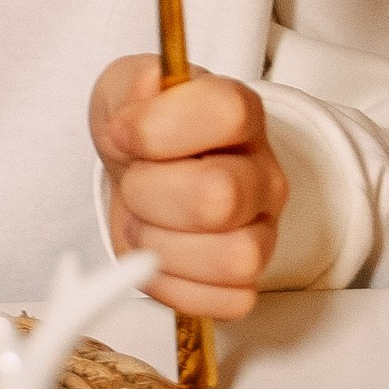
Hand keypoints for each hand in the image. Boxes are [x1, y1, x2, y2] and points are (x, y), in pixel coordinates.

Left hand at [88, 54, 287, 318]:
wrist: (141, 171)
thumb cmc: (139, 131)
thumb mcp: (124, 88)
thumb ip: (132, 86)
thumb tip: (137, 116)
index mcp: (240, 113)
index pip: (227, 113)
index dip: (158, 128)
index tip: (125, 131)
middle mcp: (264, 173)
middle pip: (220, 196)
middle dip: (150, 194)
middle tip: (134, 184)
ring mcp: (263, 231)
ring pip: (233, 258)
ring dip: (163, 247)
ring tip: (146, 224)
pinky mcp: (247, 281)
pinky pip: (228, 302)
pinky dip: (176, 288)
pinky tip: (157, 258)